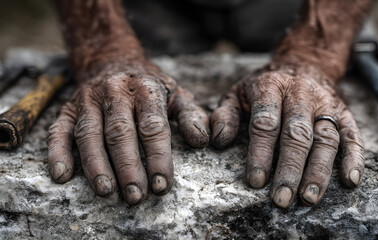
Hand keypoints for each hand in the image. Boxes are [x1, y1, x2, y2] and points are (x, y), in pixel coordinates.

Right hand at [47, 63, 208, 204]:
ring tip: (106, 191)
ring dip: (96, 165)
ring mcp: (88, 100)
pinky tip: (62, 175)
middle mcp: (115, 92)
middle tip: (135, 196)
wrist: (113, 60)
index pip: (153, 126)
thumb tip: (202, 141)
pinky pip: (59, 130)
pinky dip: (58, 152)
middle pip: (120, 132)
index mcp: (146, 89)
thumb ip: (191, 116)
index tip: (161, 184)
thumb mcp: (176, 93)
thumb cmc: (149, 86)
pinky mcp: (68, 109)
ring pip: (90, 134)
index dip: (158, 157)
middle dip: (128, 167)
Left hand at [211, 64, 363, 206]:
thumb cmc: (265, 86)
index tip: (256, 181)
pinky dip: (354, 158)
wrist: (303, 62)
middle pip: (297, 134)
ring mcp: (326, 104)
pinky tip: (350, 180)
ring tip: (309, 198)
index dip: (261, 152)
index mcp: (271, 87)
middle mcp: (301, 94)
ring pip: (326, 138)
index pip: (266, 122)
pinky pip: (353, 135)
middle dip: (290, 168)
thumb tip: (217, 141)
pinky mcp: (345, 112)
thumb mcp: (237, 91)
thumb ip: (225, 114)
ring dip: (319, 170)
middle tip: (282, 198)